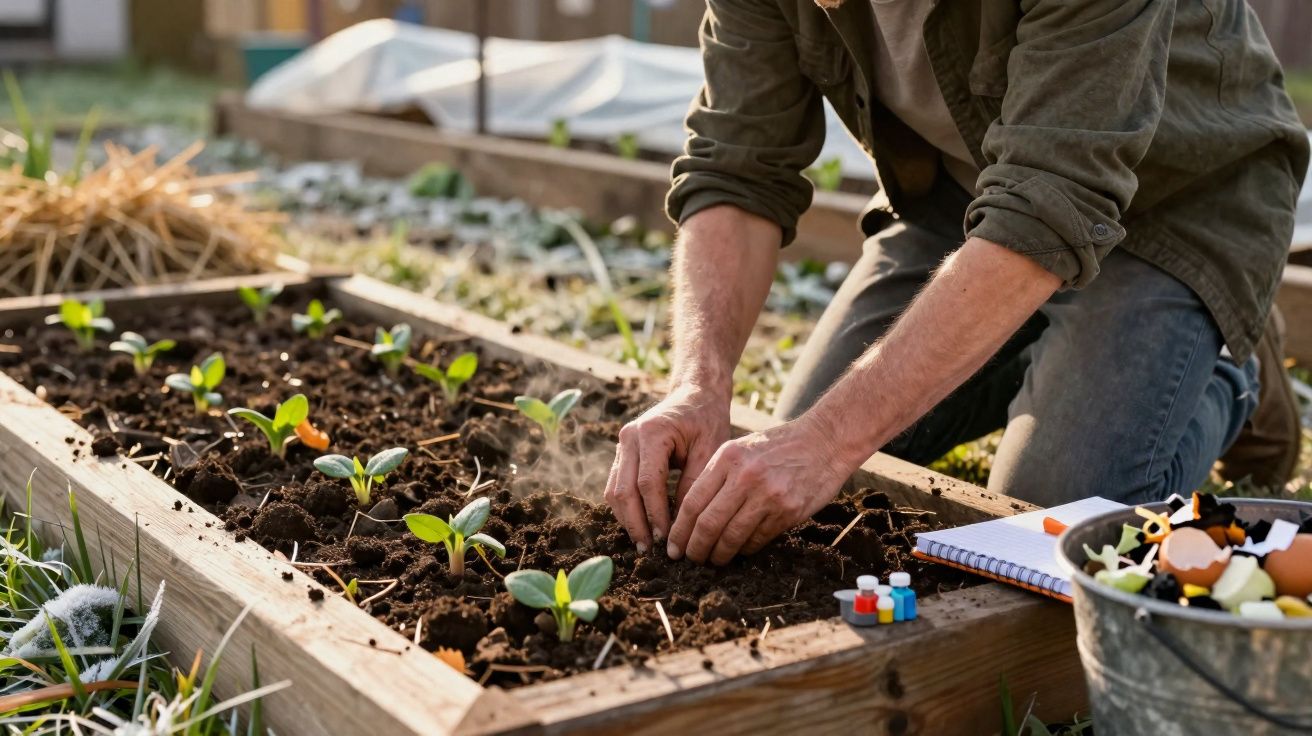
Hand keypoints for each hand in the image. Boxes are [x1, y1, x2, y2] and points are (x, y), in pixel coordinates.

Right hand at [604, 384, 730, 551]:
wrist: (695, 395)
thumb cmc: (707, 420)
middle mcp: (630, 437)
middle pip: (623, 490)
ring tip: (645, 544)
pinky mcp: (622, 453)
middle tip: (651, 551)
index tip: (668, 540)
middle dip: (636, 524)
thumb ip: (694, 485)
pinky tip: (641, 526)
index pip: (647, 483)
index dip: (655, 515)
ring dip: (627, 520)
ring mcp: (622, 444)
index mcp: (652, 432)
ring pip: (614, 490)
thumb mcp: (709, 450)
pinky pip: (617, 485)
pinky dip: (626, 508)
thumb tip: (681, 526)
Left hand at [666, 413, 859, 564]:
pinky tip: (740, 549)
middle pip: (708, 524)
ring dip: (719, 554)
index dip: (679, 530)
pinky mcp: (787, 511)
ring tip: (714, 560)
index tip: (673, 546)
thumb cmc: (778, 446)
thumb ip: (717, 476)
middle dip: (695, 548)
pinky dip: (745, 549)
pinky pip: (757, 539)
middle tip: (690, 559)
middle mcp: (745, 476)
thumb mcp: (741, 448)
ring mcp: (768, 495)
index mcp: (727, 458)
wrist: (824, 441)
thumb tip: (691, 516)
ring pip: (732, 537)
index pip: (692, 502)